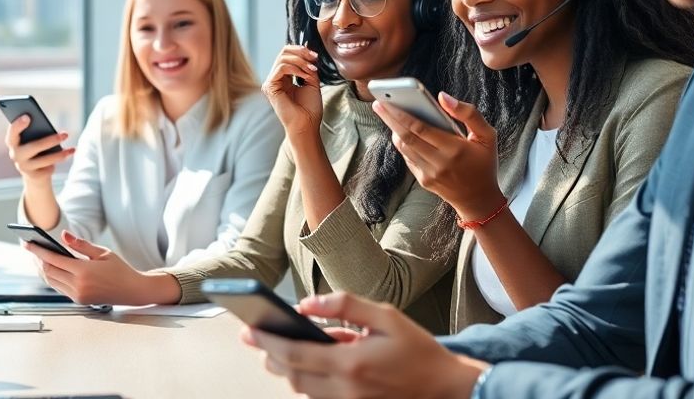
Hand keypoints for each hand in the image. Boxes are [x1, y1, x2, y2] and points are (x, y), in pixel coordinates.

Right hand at [4, 115, 72, 182]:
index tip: (27, 116)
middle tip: (66, 134)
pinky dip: (57, 163)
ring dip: (60, 154)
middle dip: (50, 141)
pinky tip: (65, 157)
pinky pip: (48, 170)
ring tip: (73, 149)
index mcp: (12, 141)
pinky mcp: (33, 176)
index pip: (12, 132)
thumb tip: (48, 128)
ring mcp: (23, 167)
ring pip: (44, 160)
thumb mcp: (35, 138)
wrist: (34, 173)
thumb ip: (37, 131)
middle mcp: (15, 155)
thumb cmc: (35, 147)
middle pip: (33, 147)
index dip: (17, 125)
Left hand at [23, 231, 170, 304]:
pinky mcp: (78, 300)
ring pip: (51, 281)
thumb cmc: (120, 269)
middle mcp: (78, 286)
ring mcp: (77, 295)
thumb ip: (81, 244)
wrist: (132, 291)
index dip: (38, 251)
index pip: (53, 259)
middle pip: (48, 272)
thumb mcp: (103, 252)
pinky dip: (52, 277)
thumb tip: (63, 235)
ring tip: (39, 257)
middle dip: (37, 259)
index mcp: (83, 271)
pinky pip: (59, 287)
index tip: (27, 243)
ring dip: (43, 269)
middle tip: (31, 248)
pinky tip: (51, 268)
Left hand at [241, 292, 486, 398]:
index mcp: (352, 363)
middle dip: (270, 355)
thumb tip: (306, 303)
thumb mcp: (386, 316)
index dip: (267, 341)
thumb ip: (344, 306)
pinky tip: (306, 364)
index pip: (295, 353)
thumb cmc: (417, 350)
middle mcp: (346, 389)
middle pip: (292, 375)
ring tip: (276, 347)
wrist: (446, 387)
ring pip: (301, 390)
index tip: (248, 329)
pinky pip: (318, 398)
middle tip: (254, 335)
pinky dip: (306, 382)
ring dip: (286, 369)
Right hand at [262, 45, 323, 138]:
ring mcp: (271, 82)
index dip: (301, 51)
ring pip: (282, 58)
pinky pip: (281, 68)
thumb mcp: (312, 82)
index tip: (316, 57)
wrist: (306, 125)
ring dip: (301, 62)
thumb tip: (308, 52)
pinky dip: (296, 69)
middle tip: (314, 59)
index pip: (287, 54)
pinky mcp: (270, 87)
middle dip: (301, 52)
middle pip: (283, 52)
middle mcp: (275, 79)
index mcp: (284, 78)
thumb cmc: (309, 109)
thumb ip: (308, 68)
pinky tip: (305, 76)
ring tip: (312, 71)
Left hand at [373, 92, 504, 221]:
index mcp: (455, 149)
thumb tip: (443, 96)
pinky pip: (408, 158)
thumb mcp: (487, 136)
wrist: (479, 199)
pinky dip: (402, 144)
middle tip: (378, 104)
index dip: (402, 114)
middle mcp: (439, 163)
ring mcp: (429, 174)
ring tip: (386, 114)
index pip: (421, 129)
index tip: (388, 100)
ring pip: (404, 148)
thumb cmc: (484, 162)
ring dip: (394, 130)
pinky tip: (399, 131)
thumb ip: (468, 113)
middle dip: (390, 119)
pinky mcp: (423, 181)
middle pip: (407, 137)